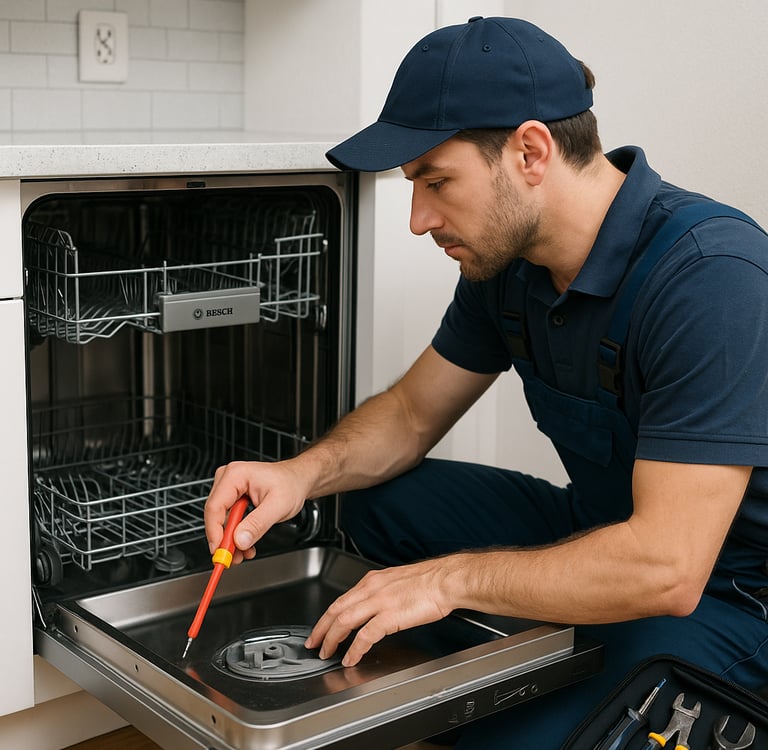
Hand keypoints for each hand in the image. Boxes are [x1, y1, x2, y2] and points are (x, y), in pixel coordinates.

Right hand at [204, 459, 308, 562]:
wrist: (298, 480)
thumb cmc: (291, 484)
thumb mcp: (278, 506)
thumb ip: (258, 524)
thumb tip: (239, 540)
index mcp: (235, 475)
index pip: (215, 507)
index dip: (215, 532)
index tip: (220, 551)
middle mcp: (228, 479)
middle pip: (215, 514)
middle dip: (224, 539)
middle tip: (232, 558)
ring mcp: (229, 488)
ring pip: (221, 520)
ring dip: (231, 539)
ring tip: (244, 553)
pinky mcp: (232, 497)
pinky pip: (228, 519)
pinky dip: (236, 534)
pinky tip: (245, 544)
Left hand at [305, 558, 454, 666]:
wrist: (446, 580)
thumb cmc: (429, 581)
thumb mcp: (397, 581)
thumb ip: (381, 592)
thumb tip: (373, 606)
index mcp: (373, 580)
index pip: (342, 599)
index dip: (327, 615)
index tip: (321, 626)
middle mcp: (371, 588)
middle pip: (336, 609)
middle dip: (321, 628)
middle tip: (313, 643)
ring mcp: (379, 602)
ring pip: (345, 621)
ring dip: (332, 639)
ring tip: (327, 653)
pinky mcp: (390, 616)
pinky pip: (365, 636)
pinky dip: (355, 649)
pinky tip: (351, 658)